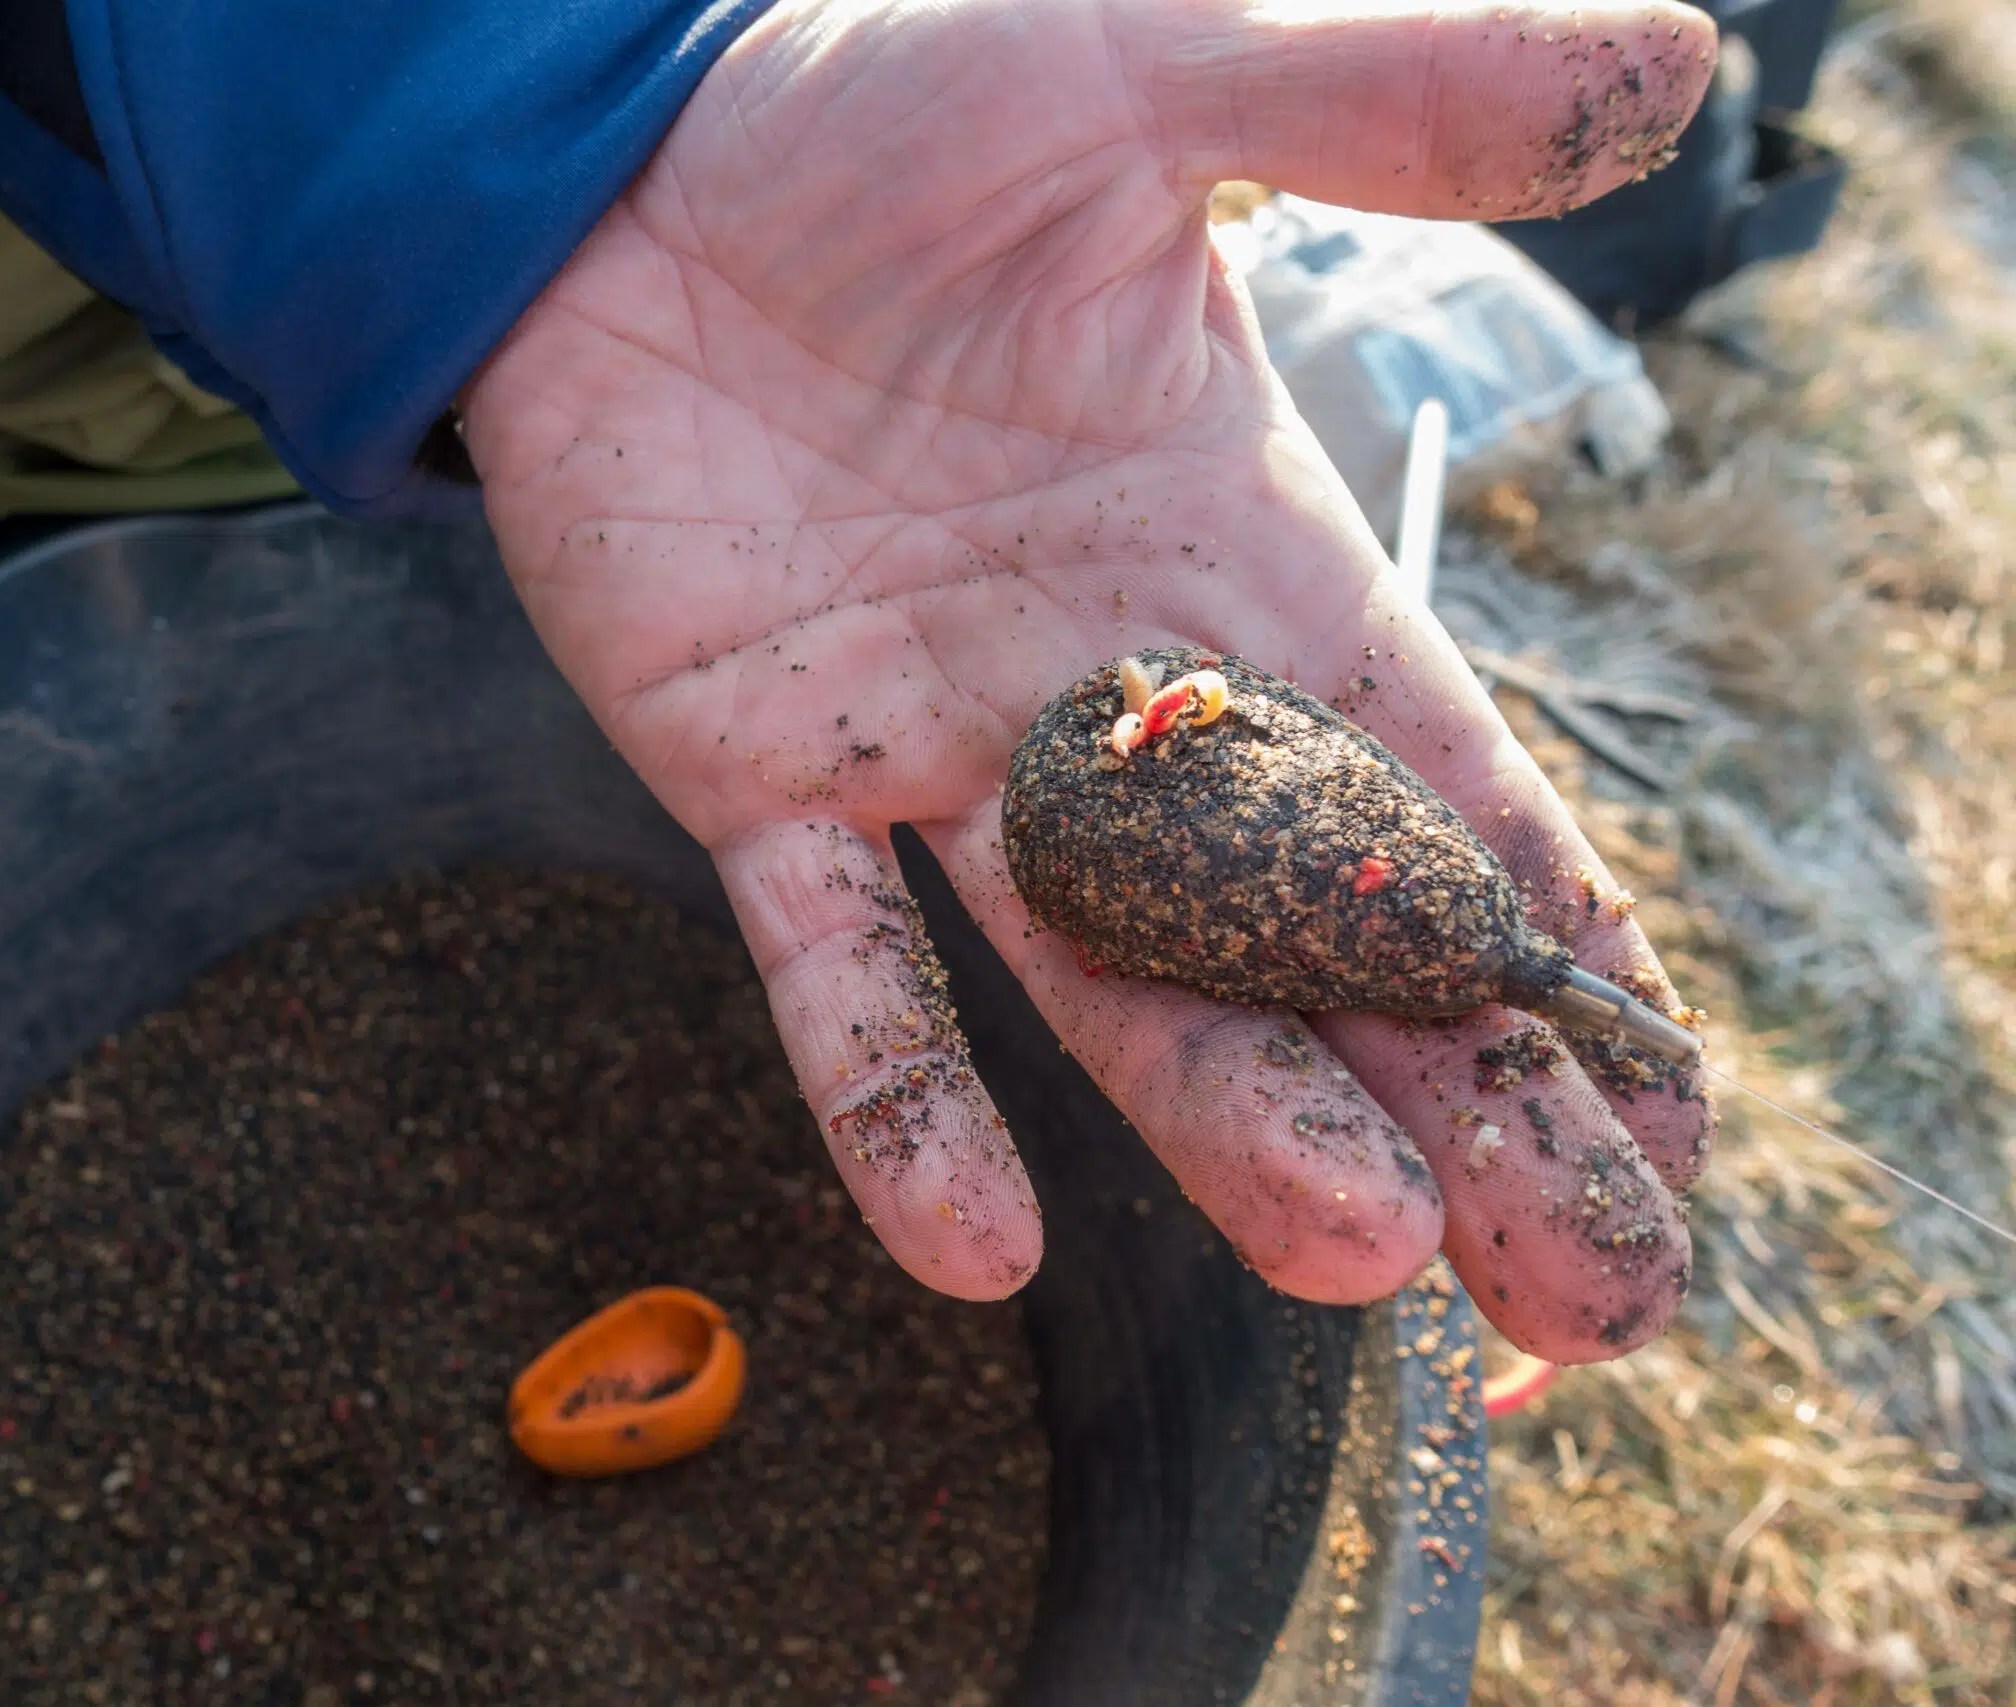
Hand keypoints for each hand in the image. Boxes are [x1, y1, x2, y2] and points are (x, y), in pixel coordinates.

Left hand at [464, 0, 1718, 1361]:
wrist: (615, 160)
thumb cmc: (881, 108)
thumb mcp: (1151, 80)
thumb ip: (1386, 99)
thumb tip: (1675, 64)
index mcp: (1236, 560)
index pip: (1438, 781)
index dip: (1556, 942)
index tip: (1667, 1115)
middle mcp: (1106, 696)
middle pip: (1312, 937)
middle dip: (1454, 1100)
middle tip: (1588, 1285)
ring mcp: (933, 756)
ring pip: (1107, 981)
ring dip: (1228, 1117)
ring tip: (1353, 1251)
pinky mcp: (753, 779)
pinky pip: (836, 967)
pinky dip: (896, 1101)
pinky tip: (979, 1251)